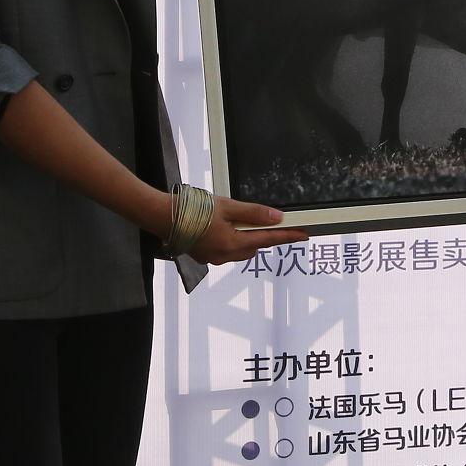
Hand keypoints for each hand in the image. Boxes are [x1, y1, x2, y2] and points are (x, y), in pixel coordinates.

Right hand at [189, 193, 310, 264]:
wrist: (161, 216)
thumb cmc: (194, 210)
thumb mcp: (228, 207)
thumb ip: (253, 213)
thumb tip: (277, 217)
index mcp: (232, 244)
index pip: (268, 240)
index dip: (287, 236)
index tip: (303, 234)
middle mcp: (223, 256)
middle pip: (253, 248)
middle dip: (264, 237)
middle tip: (274, 223)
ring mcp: (212, 258)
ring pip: (240, 251)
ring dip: (247, 239)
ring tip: (247, 223)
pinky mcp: (203, 255)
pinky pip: (225, 251)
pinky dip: (232, 241)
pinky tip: (227, 228)